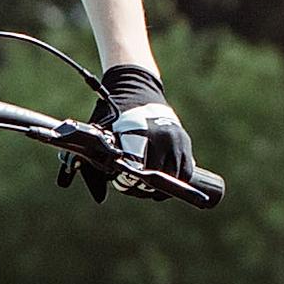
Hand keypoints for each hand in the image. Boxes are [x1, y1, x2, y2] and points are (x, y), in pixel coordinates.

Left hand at [96, 61, 194, 186]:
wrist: (137, 91)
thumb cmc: (116, 115)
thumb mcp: (103, 133)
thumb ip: (97, 159)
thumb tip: (96, 193)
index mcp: (143, 135)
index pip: (141, 173)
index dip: (132, 184)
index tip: (123, 184)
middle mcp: (163, 138)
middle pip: (160, 178)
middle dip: (147, 187)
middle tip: (136, 188)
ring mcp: (177, 140)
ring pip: (176, 177)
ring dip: (163, 186)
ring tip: (150, 187)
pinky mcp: (185, 142)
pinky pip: (186, 171)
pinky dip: (177, 180)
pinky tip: (164, 182)